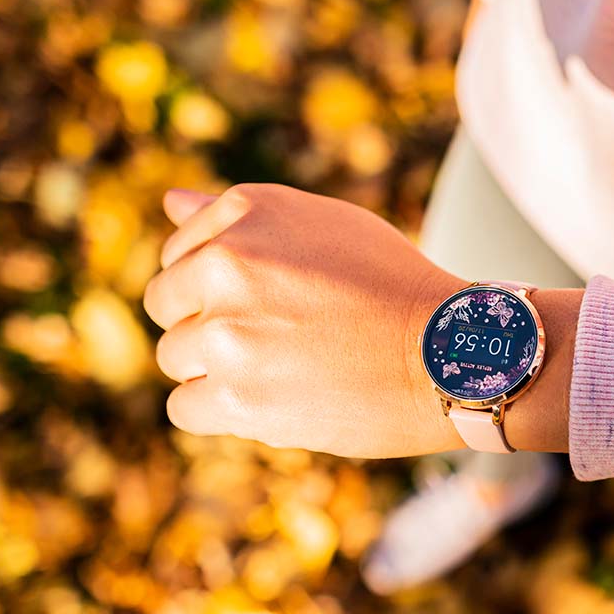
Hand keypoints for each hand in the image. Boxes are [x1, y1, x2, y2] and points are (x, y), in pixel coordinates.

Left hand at [143, 184, 466, 457]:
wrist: (448, 354)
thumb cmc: (394, 285)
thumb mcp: (325, 223)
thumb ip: (240, 216)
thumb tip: (169, 203)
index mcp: (248, 211)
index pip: (178, 254)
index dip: (215, 286)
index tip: (263, 303)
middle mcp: (227, 265)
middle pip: (165, 306)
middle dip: (206, 324)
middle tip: (269, 339)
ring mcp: (228, 334)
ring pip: (174, 358)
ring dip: (214, 369)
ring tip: (277, 370)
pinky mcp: (237, 398)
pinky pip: (184, 407)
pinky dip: (216, 410)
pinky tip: (264, 401)